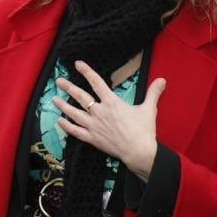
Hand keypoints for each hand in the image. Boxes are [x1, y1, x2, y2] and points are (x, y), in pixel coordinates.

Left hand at [52, 61, 166, 179]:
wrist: (139, 152)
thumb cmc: (143, 130)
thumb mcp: (148, 108)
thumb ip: (153, 92)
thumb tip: (162, 80)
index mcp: (112, 102)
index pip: (96, 82)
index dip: (86, 71)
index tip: (77, 64)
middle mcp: (99, 112)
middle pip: (80, 96)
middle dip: (68, 87)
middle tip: (59, 81)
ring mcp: (94, 126)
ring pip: (74, 113)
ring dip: (63, 105)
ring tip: (54, 99)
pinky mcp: (92, 138)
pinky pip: (75, 131)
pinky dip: (66, 126)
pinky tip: (59, 121)